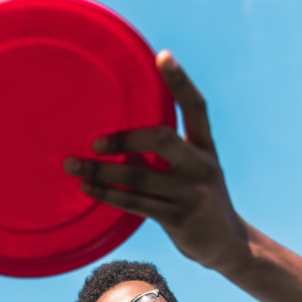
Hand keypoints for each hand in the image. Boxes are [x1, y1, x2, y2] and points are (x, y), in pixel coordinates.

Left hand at [63, 50, 248, 271]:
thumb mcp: (191, 172)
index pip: (196, 106)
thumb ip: (163, 155)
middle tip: (95, 141)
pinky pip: (135, 202)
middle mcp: (200, 166)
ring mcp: (191, 193)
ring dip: (101, 172)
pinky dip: (108, 195)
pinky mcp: (178, 218)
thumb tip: (119, 141)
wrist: (228, 245)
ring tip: (73, 166)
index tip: (162, 55)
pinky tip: (87, 190)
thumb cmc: (198, 201)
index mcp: (205, 147)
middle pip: (161, 138)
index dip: (179, 81)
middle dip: (124, 137)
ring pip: (138, 175)